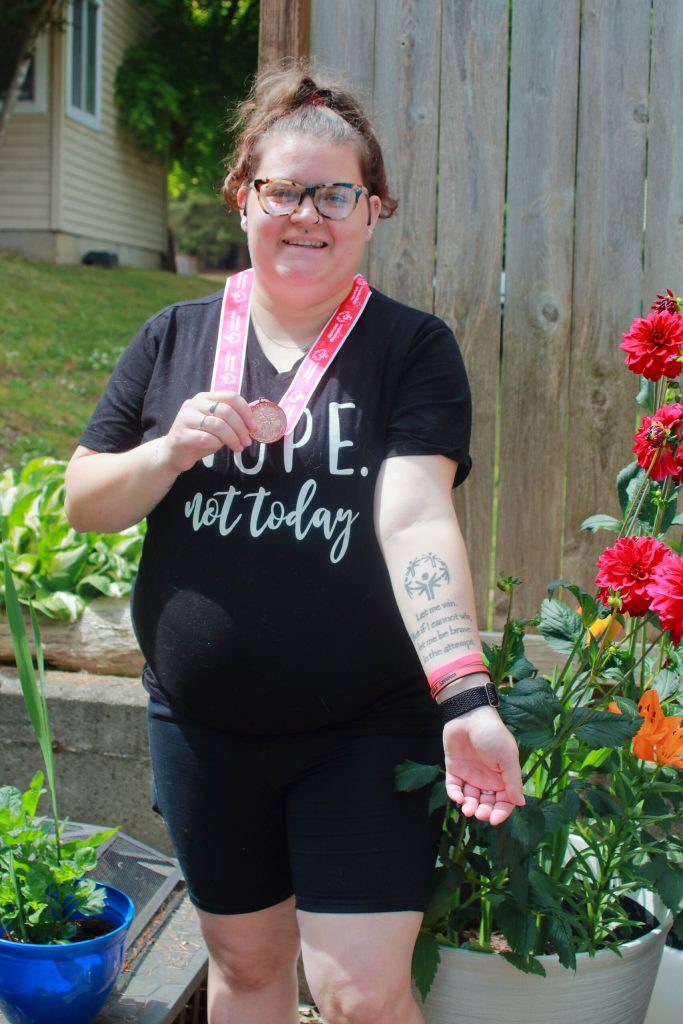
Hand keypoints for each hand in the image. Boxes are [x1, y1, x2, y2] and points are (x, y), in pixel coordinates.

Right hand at [157, 391, 255, 473]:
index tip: (254, 426)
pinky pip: (206, 438)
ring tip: (238, 447)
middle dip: (241, 428)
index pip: (230, 396)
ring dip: (232, 438)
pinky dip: (217, 444)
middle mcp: (194, 404)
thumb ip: (231, 418)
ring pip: (218, 425)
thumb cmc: (199, 437)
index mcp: (205, 397)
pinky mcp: (181, 435)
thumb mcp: (218, 425)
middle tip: (247, 441)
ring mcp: (185, 418)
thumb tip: (254, 417)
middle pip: (226, 411)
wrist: (174, 453)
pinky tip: (219, 448)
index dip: (246, 411)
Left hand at [443, 707, 524, 824]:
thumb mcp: (507, 757)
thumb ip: (513, 781)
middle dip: (484, 811)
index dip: (501, 812)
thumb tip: (521, 803)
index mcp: (503, 776)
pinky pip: (454, 787)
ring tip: (467, 809)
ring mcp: (470, 774)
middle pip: (487, 803)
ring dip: (469, 806)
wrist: (468, 715)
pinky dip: (455, 795)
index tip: (494, 820)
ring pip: (470, 798)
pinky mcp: (454, 769)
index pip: (504, 801)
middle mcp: (487, 778)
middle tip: (479, 814)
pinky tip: (458, 798)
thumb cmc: (492, 733)